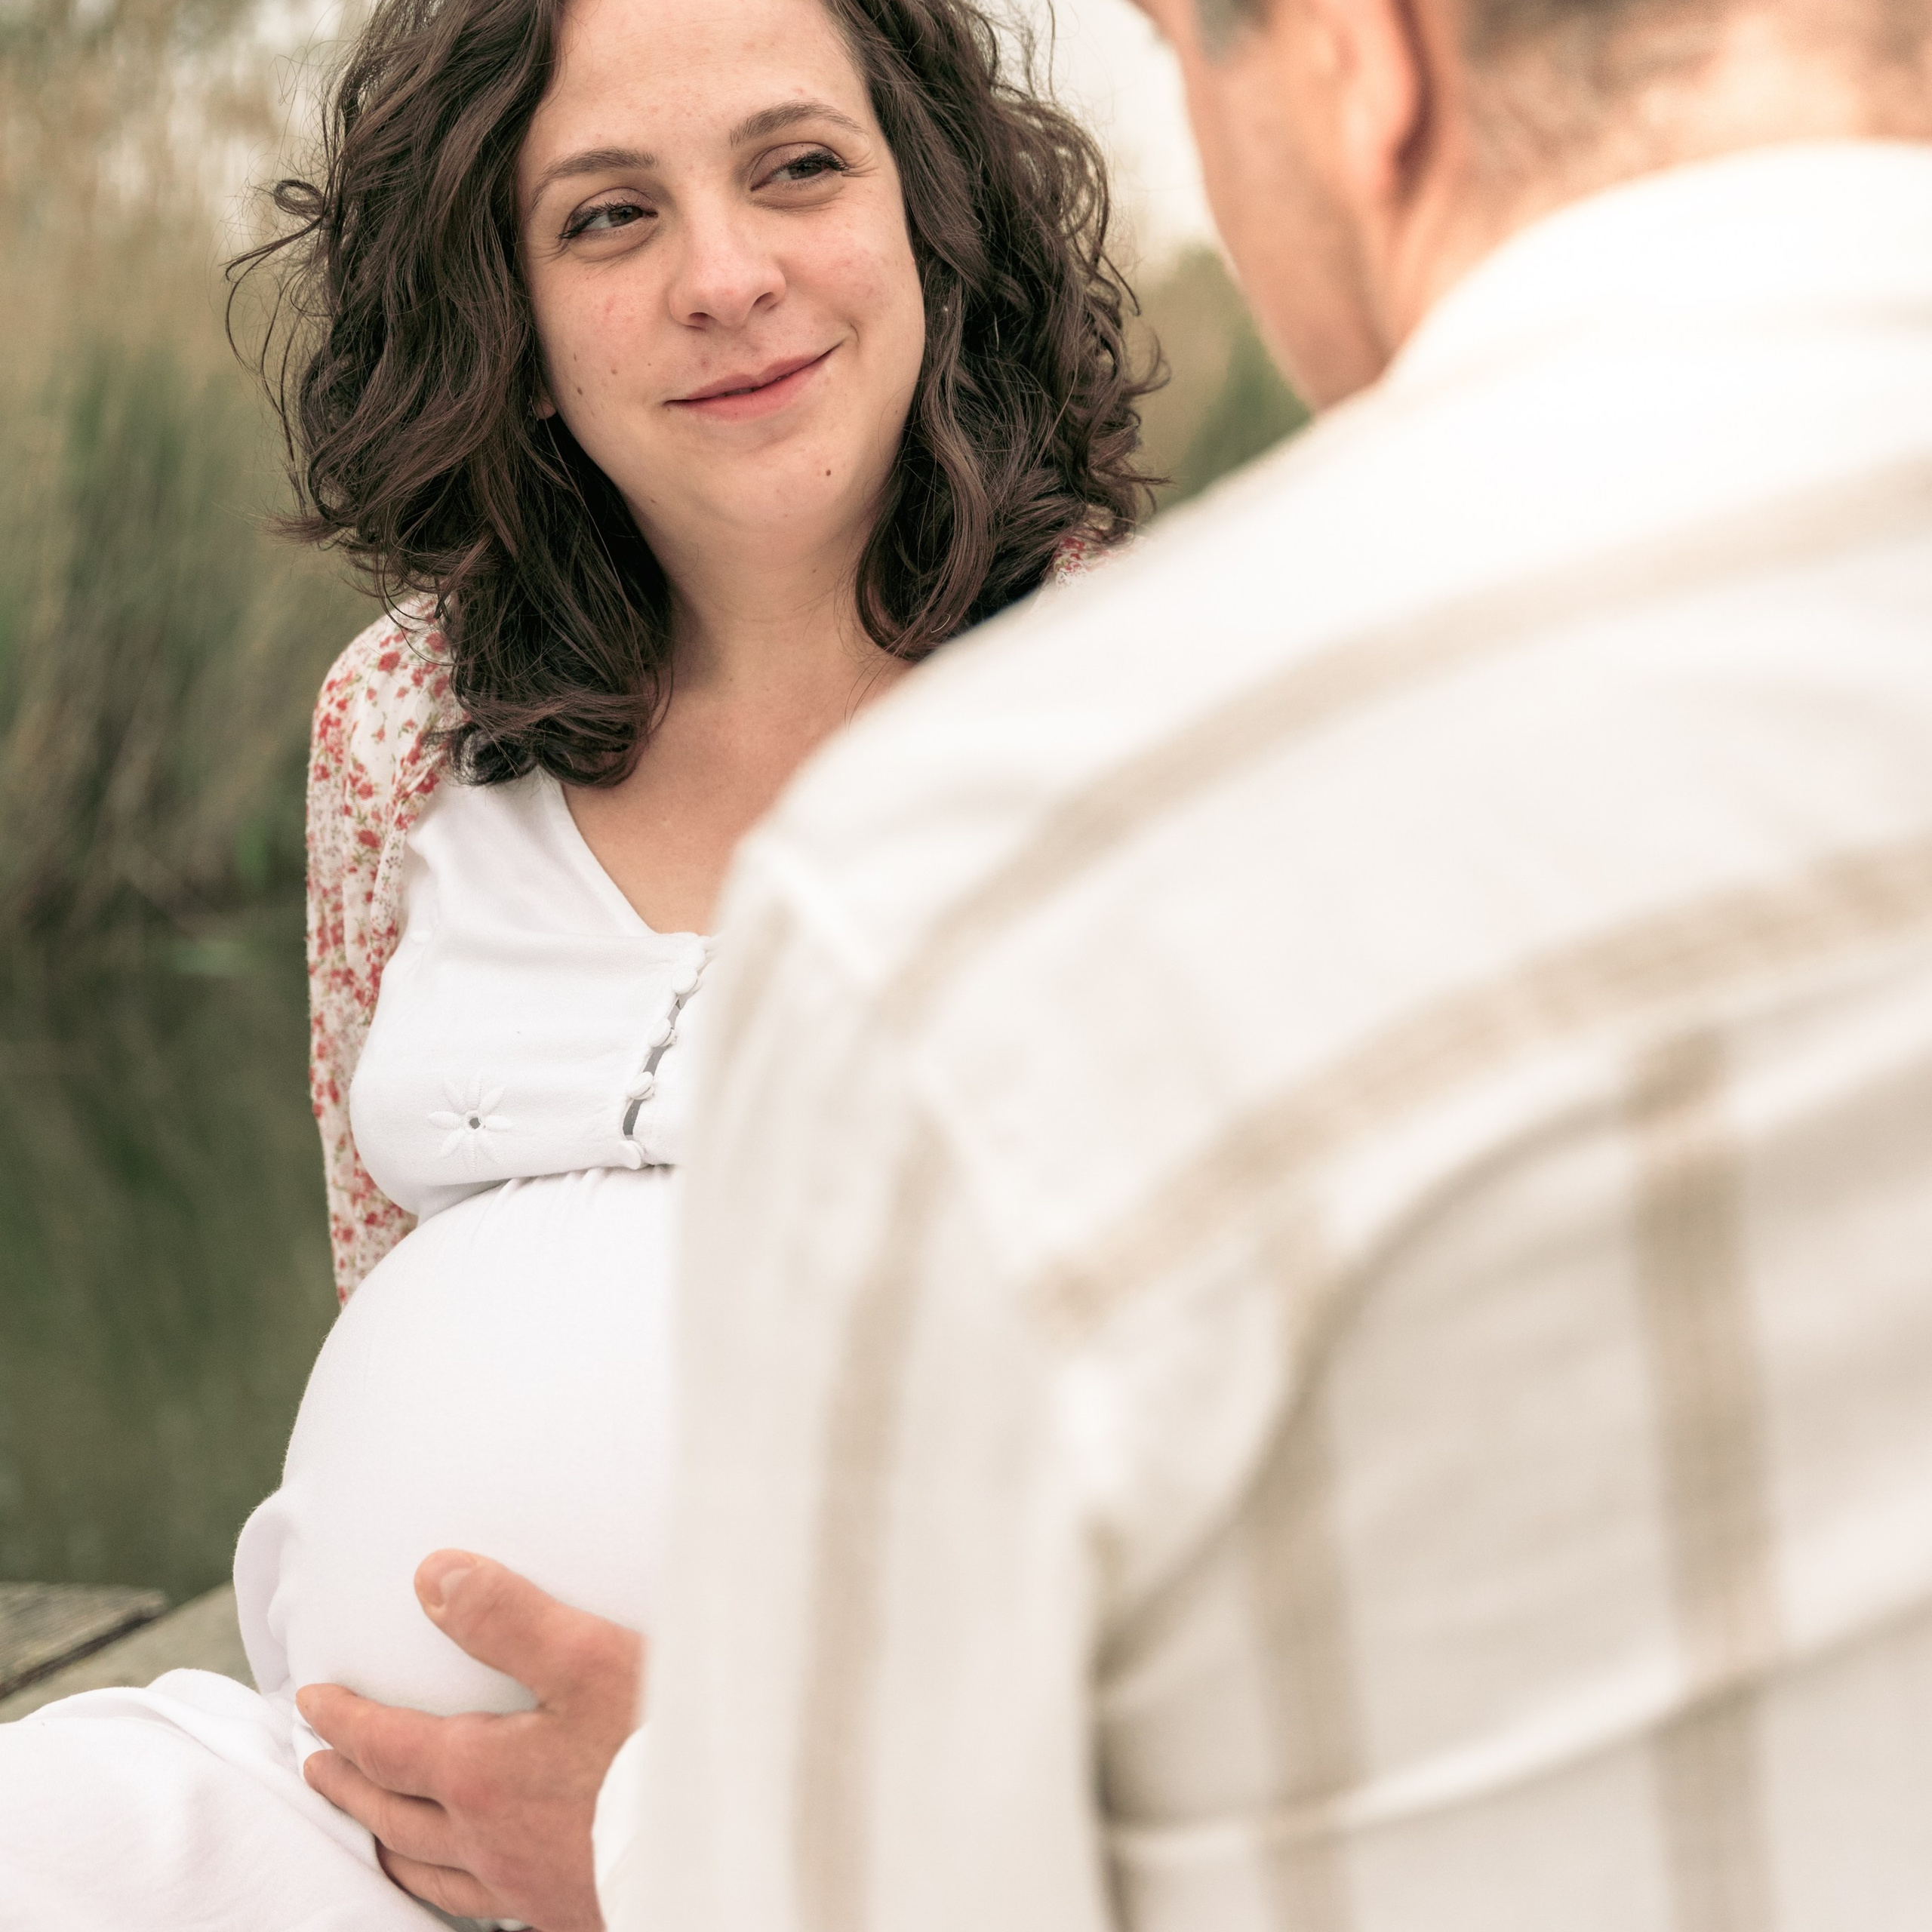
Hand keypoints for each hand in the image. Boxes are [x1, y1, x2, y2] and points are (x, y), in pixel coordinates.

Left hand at [298, 1551, 643, 1931]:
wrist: (721, 1845)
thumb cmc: (657, 1749)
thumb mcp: (587, 1658)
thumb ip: (507, 1617)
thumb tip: (432, 1576)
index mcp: (479, 1777)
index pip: (388, 1745)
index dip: (343, 1720)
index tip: (310, 1702)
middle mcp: (486, 1840)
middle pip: (392, 1815)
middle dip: (349, 1784)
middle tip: (317, 1766)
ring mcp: (522, 1886)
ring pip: (428, 1872)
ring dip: (387, 1842)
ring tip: (370, 1831)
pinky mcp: (563, 1910)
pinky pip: (480, 1905)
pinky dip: (449, 1887)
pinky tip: (467, 1881)